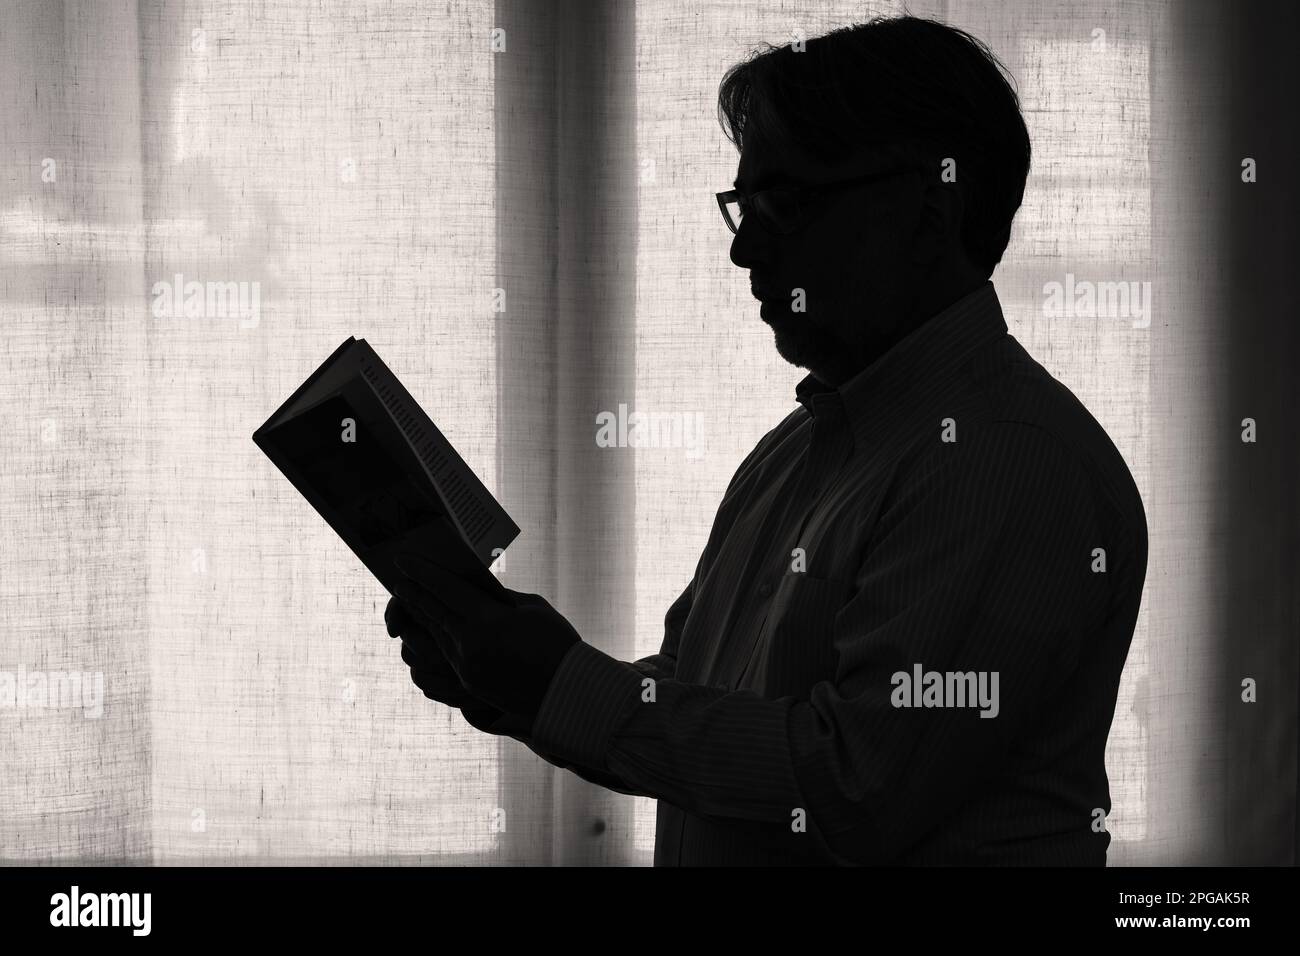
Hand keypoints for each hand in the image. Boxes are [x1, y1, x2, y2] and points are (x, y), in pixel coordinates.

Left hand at [390, 553, 581, 719]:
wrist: (566, 691)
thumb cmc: (557, 642)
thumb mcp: (531, 608)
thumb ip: (498, 596)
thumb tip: (473, 586)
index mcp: (488, 620)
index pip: (445, 588)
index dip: (421, 572)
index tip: (402, 560)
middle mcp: (470, 644)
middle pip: (432, 611)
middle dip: (413, 594)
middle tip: (399, 581)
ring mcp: (466, 667)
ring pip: (435, 635)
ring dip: (423, 617)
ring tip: (414, 603)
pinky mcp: (467, 683)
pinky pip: (444, 656)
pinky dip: (437, 638)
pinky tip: (436, 629)